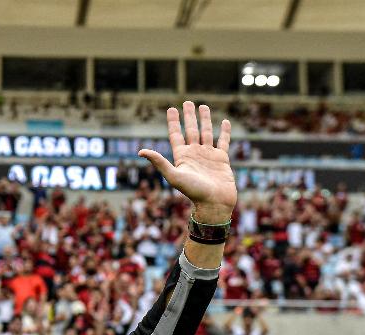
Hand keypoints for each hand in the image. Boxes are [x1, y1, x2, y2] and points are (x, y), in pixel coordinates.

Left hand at [139, 102, 235, 222]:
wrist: (214, 203)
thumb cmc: (194, 191)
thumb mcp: (174, 175)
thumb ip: (159, 162)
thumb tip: (140, 151)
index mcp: (182, 156)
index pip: (176, 134)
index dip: (173, 122)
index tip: (171, 108)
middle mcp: (194, 154)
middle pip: (190, 130)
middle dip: (189, 116)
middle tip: (187, 102)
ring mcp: (208, 155)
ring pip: (206, 132)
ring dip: (205, 119)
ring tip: (203, 106)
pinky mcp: (222, 159)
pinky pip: (223, 141)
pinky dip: (224, 131)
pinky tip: (224, 121)